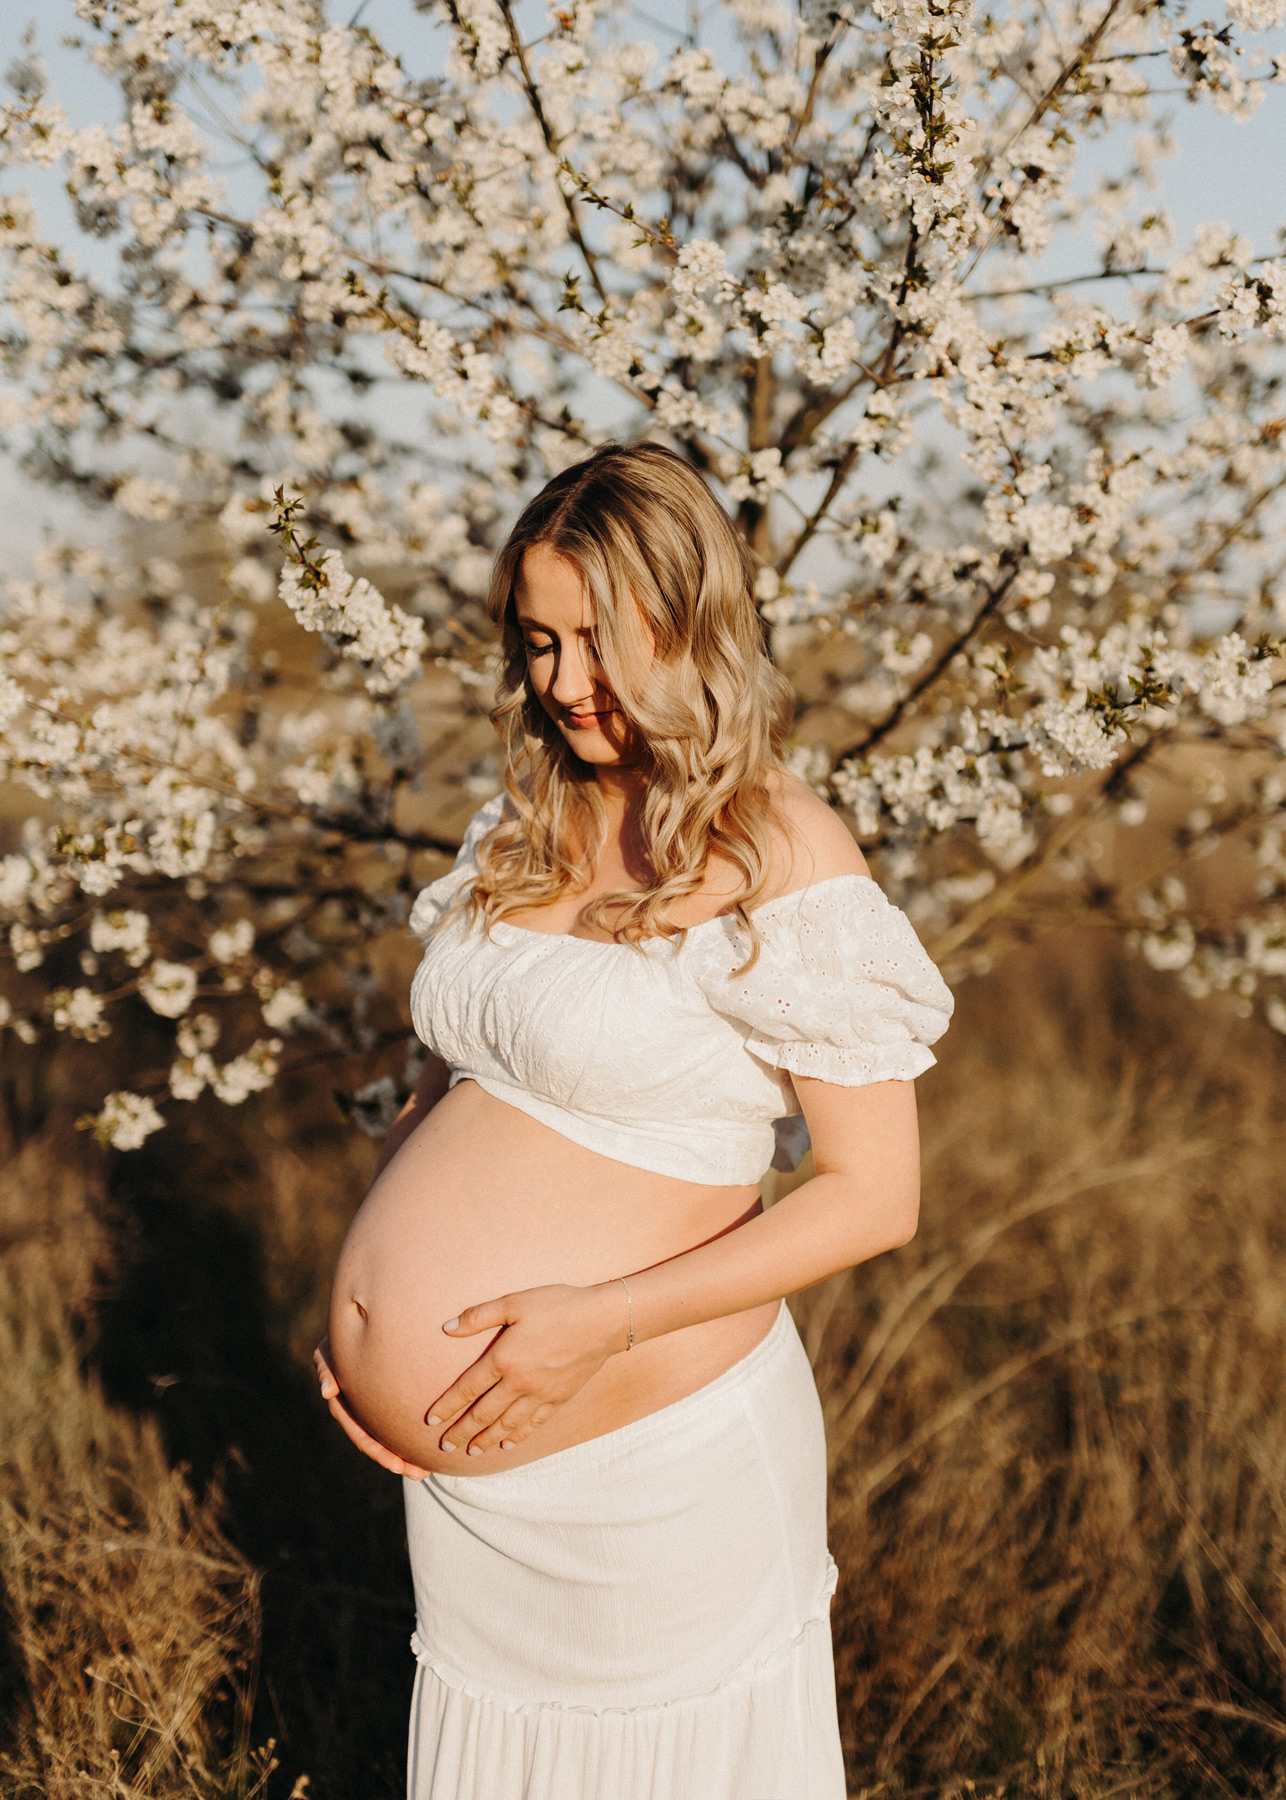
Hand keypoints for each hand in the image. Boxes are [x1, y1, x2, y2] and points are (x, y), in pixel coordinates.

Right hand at [313, 1338, 428, 1480]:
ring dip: (404, 1451)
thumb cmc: (342, 1329)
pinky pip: (398, 1412)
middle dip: (395, 1458)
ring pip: (387, 1430)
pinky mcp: (386, 1391)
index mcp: (342, 1398)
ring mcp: (368, 1399)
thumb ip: (326, 1366)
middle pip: (375, 1438)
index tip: (396, 1465)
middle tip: (419, 1474)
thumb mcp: (329, 1347)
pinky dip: (409, 1427)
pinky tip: (429, 1439)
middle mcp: (355, 1403)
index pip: (358, 1429)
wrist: (359, 1316)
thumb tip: (327, 1393)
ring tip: (426, 1469)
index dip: (375, 1449)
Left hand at [427, 1282, 629, 1458]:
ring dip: (485, 1440)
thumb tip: (446, 1328)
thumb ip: (478, 1316)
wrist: (602, 1321)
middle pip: (482, 1414)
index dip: (446, 1406)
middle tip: (445, 1446)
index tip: (430, 1421)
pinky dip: (517, 1437)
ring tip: (470, 1451)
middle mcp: (518, 1383)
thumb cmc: (557, 1305)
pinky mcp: (558, 1400)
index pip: (466, 1389)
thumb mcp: (514, 1302)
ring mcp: (539, 1395)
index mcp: (503, 1359)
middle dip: (461, 1431)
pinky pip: (532, 1425)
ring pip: (505, 1424)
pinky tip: (507, 1444)